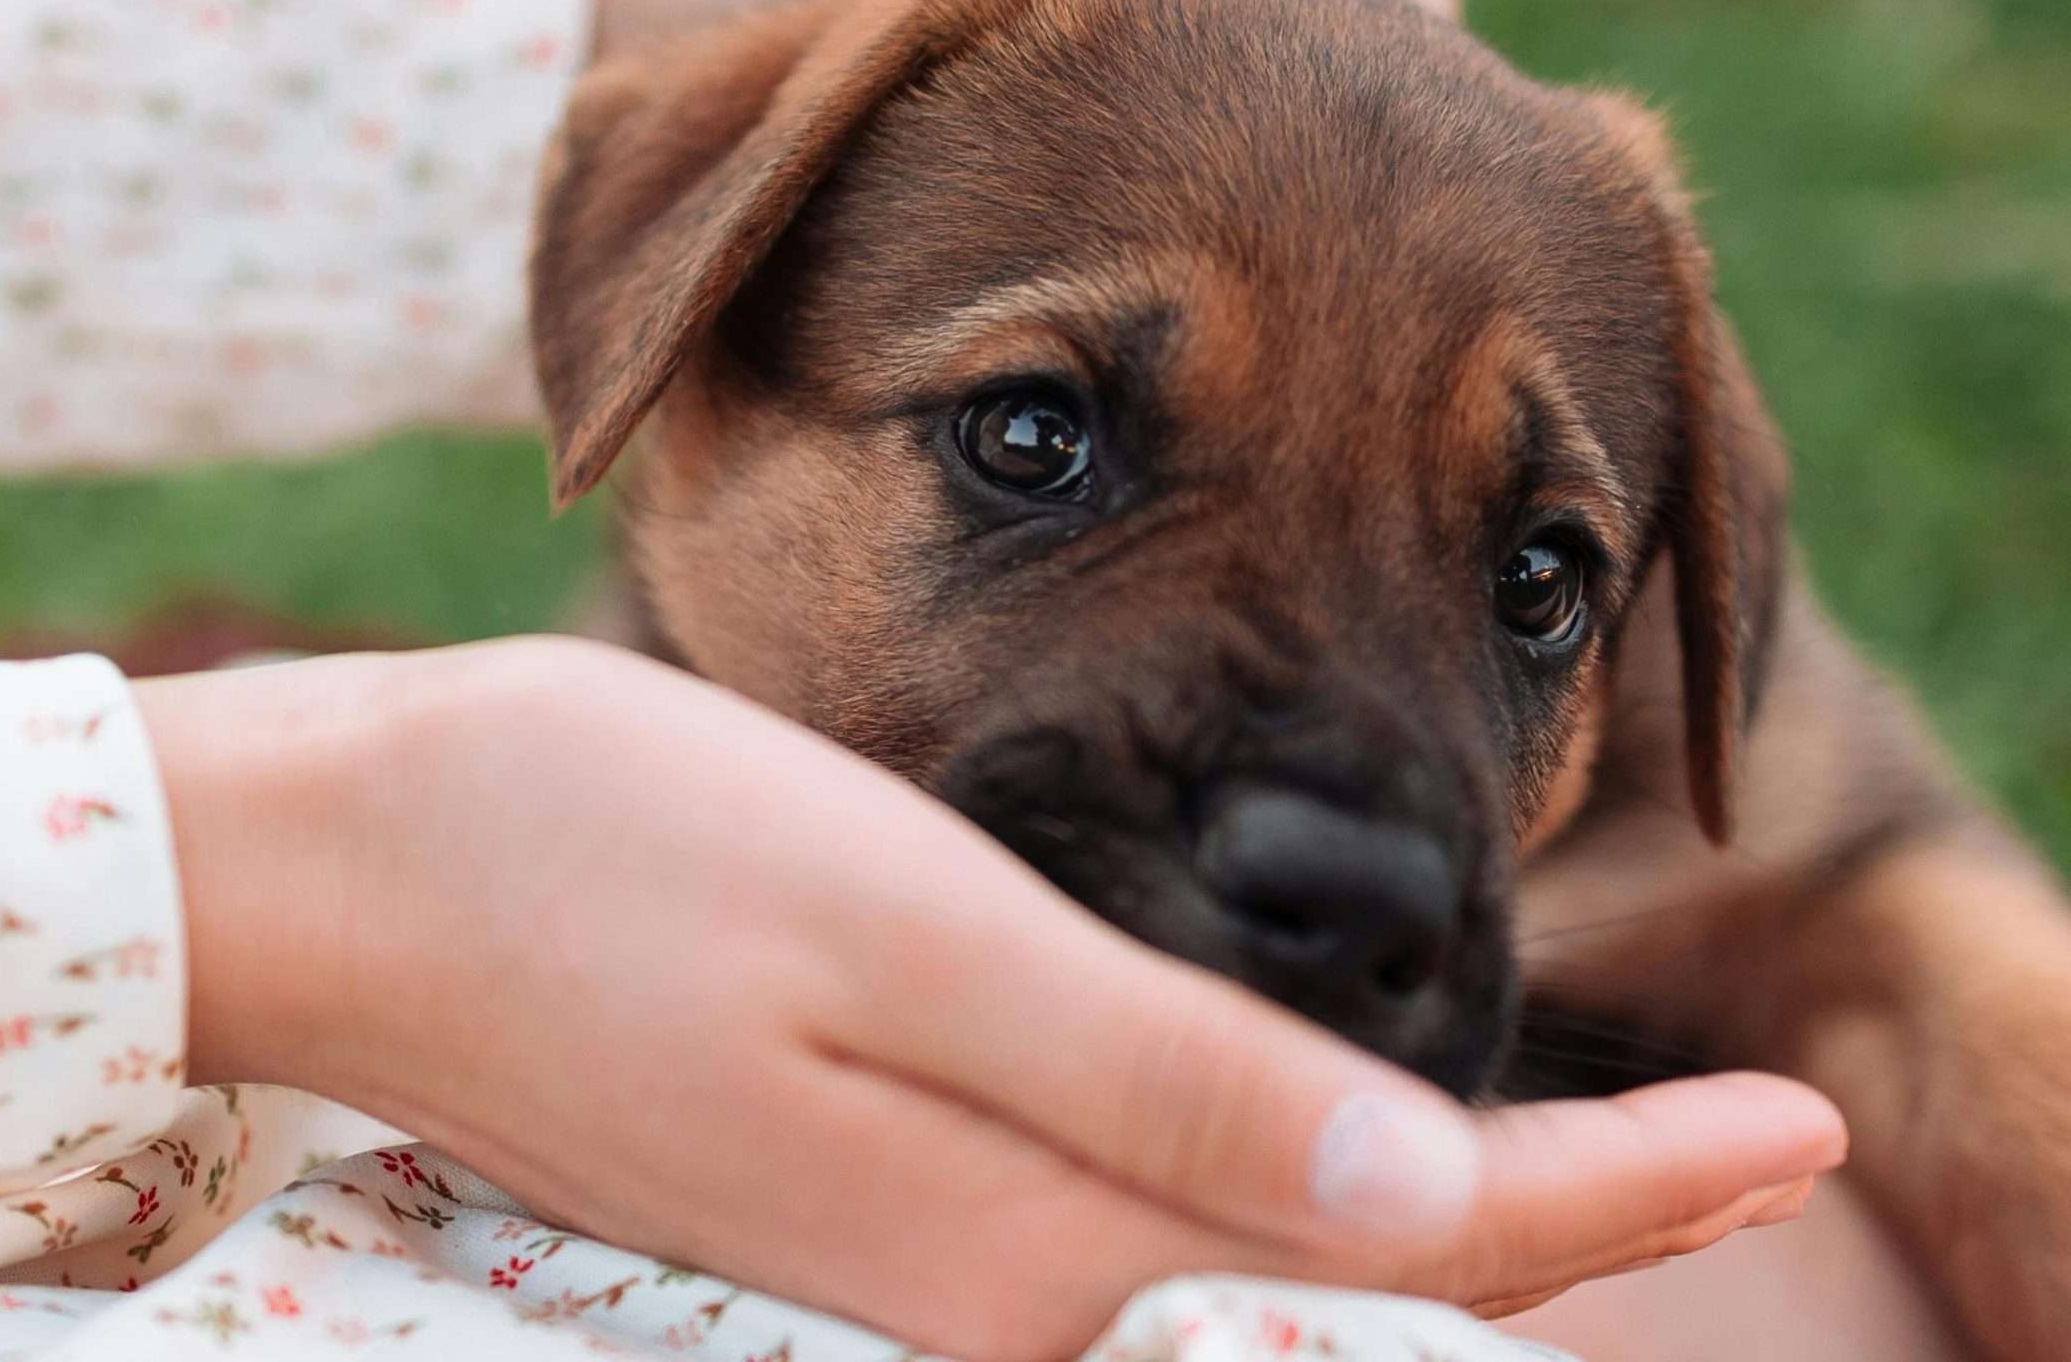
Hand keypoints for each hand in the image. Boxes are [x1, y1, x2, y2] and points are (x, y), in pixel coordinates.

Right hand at [141, 636, 1842, 1361]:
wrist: (359, 874)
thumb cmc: (603, 850)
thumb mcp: (907, 936)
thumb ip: (1166, 1085)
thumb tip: (1433, 1207)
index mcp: (1021, 1232)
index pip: (1397, 1250)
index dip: (1613, 1197)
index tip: (1783, 1129)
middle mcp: (982, 1292)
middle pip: (1326, 1287)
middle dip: (1544, 1230)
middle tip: (1725, 1145)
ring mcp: (910, 1265)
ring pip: (1228, 1262)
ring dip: (1410, 1219)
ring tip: (1577, 1161)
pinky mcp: (857, 1207)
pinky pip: (1114, 1217)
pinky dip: (1249, 1181)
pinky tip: (1300, 1133)